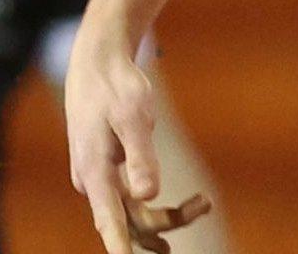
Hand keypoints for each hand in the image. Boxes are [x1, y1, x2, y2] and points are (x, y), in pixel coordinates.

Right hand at [66, 35, 211, 252]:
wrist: (99, 62)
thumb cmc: (117, 87)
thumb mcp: (133, 117)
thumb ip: (140, 157)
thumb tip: (147, 195)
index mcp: (95, 172)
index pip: (110, 222)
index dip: (121, 248)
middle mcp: (94, 181)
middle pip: (130, 219)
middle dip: (165, 222)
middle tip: (204, 204)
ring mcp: (100, 176)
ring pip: (133, 210)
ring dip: (165, 214)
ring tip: (204, 204)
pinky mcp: (108, 168)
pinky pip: (131, 197)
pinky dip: (156, 202)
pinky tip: (185, 207)